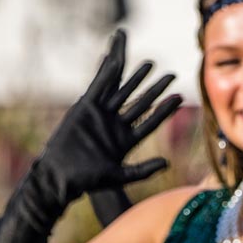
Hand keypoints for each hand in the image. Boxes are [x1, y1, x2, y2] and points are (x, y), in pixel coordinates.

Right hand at [33, 30, 180, 211]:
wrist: (62, 177)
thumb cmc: (89, 180)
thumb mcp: (121, 175)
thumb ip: (143, 170)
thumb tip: (167, 163)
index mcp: (126, 140)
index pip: (152, 121)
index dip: (166, 109)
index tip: (180, 97)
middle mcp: (115, 125)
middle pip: (141, 102)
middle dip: (156, 89)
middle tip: (172, 75)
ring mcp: (101, 115)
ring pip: (123, 92)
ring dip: (136, 78)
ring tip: (151, 64)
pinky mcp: (83, 108)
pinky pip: (98, 87)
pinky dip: (106, 74)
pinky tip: (116, 61)